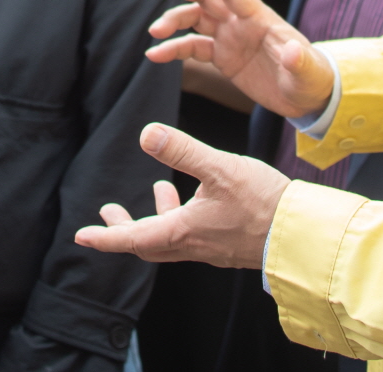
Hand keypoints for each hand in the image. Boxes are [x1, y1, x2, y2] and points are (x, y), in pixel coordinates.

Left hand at [74, 124, 289, 266]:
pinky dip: (183, 216)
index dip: (105, 238)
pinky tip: (197, 193)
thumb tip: (145, 134)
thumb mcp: (219, 167)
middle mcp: (193, 246)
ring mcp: (211, 248)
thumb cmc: (263, 201)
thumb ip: (182, 150)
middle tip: (108, 214)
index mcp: (183, 231)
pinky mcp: (228, 244)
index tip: (81, 236)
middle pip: (148, 244)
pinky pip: (193, 235)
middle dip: (124, 230)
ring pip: (172, 239)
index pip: (133, 239)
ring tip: (157, 189)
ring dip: (156, 219)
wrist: (302, 234)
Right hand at [144, 0, 332, 118]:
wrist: (307, 98)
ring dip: (172, 20)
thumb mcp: (308, 72)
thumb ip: (298, 60)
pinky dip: (173, 49)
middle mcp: (240, 21)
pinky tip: (155, 55)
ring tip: (154, 32)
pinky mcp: (222, 57)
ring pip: (194, 18)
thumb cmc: (311, 78)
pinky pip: (192, 47)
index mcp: (260, 17)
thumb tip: (291, 50)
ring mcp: (229, 37)